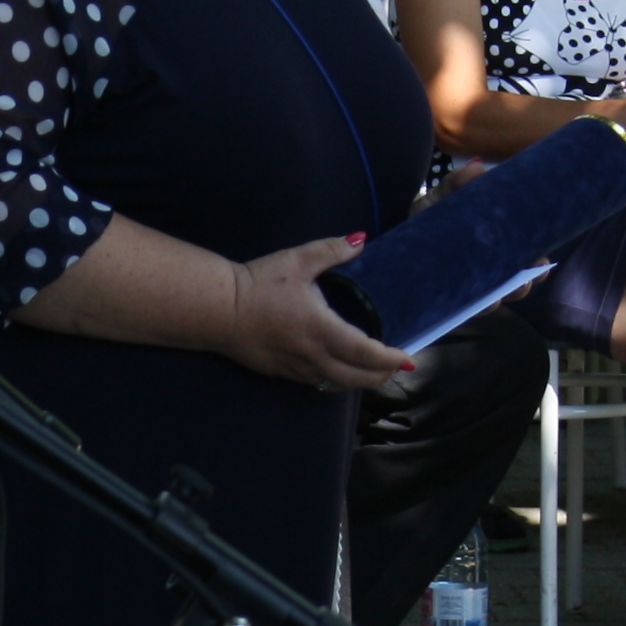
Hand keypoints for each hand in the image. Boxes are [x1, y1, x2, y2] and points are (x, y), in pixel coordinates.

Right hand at [221, 236, 413, 390]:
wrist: (217, 309)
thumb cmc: (257, 284)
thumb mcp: (296, 261)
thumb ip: (331, 251)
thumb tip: (360, 241)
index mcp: (321, 329)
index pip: (365, 353)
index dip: (390, 359)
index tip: (408, 360)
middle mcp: (312, 355)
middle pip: (356, 378)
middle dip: (381, 376)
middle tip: (397, 368)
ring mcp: (296, 368)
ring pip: (336, 384)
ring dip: (359, 381)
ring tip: (374, 372)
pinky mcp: (281, 372)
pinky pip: (316, 382)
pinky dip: (335, 379)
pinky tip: (339, 370)